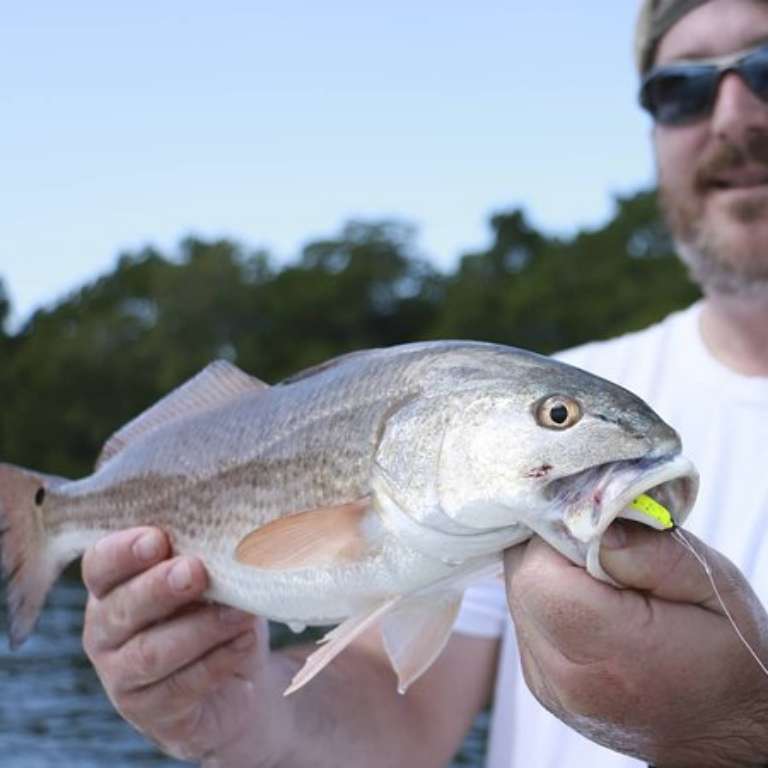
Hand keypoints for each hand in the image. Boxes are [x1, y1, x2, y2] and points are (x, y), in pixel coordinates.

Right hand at [81, 527, 287, 765]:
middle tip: (195, 571)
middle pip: (121, 608)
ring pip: (151, 652)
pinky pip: (181, 686)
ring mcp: (122, 675)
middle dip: (159, 588)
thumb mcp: (212, 575)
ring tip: (239, 613)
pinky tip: (244, 642)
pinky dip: (218, 660)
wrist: (237, 678)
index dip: (122, 552)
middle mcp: (106, 630)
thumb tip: (228, 533)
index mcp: (113, 585)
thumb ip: (205, 555)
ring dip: (200, 628)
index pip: (100, 564)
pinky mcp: (150, 712)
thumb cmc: (216, 609)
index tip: (157, 539)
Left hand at [503, 522, 767, 766]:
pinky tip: (590, 604)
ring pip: (517, 595)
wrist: (723, 732)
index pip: (540, 574)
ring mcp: (546, 685)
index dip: (560, 536)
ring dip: (549, 572)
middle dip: (551, 549)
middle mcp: (565, 677)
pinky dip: (549, 598)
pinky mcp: (538, 683)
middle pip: (520, 580)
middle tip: (600, 547)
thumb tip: (594, 523)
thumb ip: (650, 551)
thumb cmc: (726, 652)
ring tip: (601, 579)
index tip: (598, 528)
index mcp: (612, 654)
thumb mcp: (714, 585)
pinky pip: (525, 617)